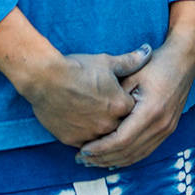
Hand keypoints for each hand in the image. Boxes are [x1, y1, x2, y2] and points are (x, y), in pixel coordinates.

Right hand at [15, 48, 151, 146]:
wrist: (46, 78)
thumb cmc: (78, 68)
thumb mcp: (107, 62)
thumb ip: (131, 61)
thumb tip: (148, 51)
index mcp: (120, 105)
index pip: (133, 109)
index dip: (127, 102)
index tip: (121, 97)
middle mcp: (108, 124)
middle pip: (120, 126)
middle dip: (117, 119)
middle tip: (107, 109)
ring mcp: (90, 134)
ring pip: (103, 138)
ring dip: (102, 131)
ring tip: (94, 119)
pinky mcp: (72, 140)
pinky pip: (85, 144)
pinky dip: (85, 138)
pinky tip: (83, 128)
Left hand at [78, 1, 194, 168]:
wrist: (183, 62)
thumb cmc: (155, 64)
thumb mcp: (132, 75)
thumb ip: (116, 96)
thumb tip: (94, 117)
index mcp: (150, 111)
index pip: (121, 140)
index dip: (101, 148)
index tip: (83, 150)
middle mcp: (160, 125)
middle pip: (128, 152)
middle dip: (103, 158)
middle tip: (83, 159)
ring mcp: (166, 130)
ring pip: (137, 155)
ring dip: (114, 161)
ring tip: (94, 162)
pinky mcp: (168, 131)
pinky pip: (146, 152)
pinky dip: (128, 158)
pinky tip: (113, 159)